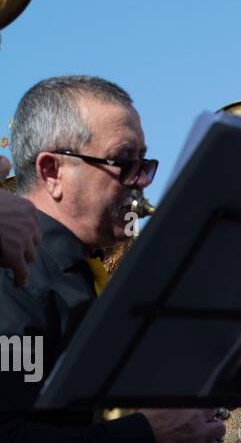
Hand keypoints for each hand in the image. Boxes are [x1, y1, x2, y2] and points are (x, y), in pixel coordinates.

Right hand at [0, 160, 39, 285]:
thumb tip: (5, 159)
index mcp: (28, 208)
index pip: (33, 227)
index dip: (22, 234)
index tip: (11, 238)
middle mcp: (30, 223)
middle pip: (34, 243)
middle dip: (23, 247)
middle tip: (9, 251)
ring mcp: (24, 239)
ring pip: (28, 257)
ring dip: (18, 260)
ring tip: (6, 260)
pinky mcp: (15, 254)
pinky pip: (22, 271)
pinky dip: (20, 279)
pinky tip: (17, 283)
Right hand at [139, 408, 226, 442]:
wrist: (141, 440)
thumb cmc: (150, 421)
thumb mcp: (167, 404)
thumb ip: (181, 405)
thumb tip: (185, 402)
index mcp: (195, 413)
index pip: (212, 411)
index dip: (206, 414)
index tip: (202, 417)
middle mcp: (200, 430)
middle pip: (220, 429)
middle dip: (213, 429)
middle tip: (205, 430)